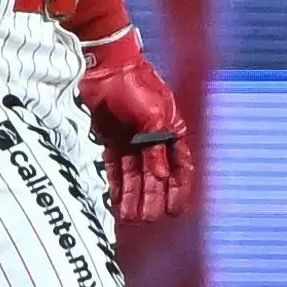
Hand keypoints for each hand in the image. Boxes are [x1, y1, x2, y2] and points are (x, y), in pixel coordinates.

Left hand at [78, 32, 195, 223]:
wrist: (105, 67)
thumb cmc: (137, 85)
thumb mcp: (153, 115)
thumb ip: (156, 146)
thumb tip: (160, 176)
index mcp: (171, 132)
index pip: (180, 168)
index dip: (179, 190)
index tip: (175, 211)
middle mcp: (153, 140)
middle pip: (155, 178)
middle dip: (153, 199)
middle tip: (149, 219)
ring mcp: (131, 142)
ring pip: (135, 177)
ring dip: (134, 197)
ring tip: (130, 219)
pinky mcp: (110, 141)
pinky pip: (115, 170)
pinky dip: (116, 187)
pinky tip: (116, 204)